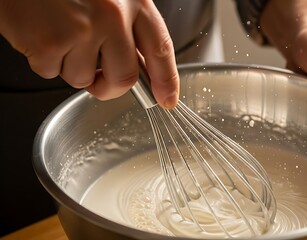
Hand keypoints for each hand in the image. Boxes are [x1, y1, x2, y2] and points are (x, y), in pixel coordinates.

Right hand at [0, 0, 178, 108]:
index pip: (160, 48)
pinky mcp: (51, 42)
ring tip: (59, 35)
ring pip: (84, 79)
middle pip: (124, 77)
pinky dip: (44, 60)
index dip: (166, 80)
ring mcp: (83, 29)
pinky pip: (52, 74)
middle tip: (97, 79)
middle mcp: (113, 14)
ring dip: (70, 67)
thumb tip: (140, 69)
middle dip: (109, 87)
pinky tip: (42, 32)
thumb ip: (128, 27)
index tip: (167, 99)